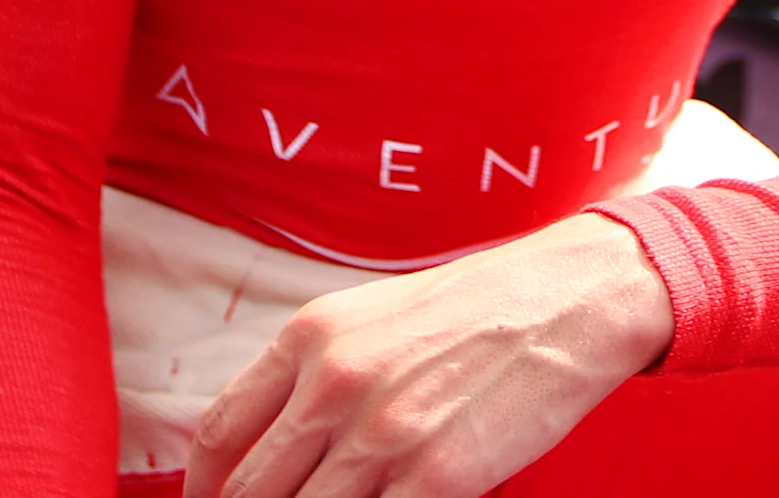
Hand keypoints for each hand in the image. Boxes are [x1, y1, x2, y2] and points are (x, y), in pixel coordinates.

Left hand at [183, 213, 674, 497]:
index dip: (205, 489)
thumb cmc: (478, 308)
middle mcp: (333, 384)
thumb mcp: (374, 316)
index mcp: (311, 337)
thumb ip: (314, 370)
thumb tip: (272, 439)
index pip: (219, 435)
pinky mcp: (437, 476)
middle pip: (251, 490)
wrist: (573, 298)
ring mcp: (382, 434)